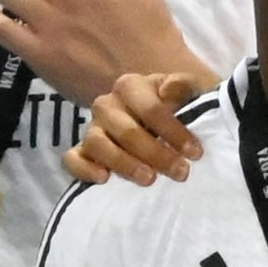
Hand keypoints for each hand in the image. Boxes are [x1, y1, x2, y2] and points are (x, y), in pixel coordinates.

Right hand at [69, 68, 210, 186]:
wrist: (168, 125)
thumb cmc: (182, 108)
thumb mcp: (192, 92)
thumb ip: (184, 87)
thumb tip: (168, 91)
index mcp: (132, 86)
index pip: (150, 108)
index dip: (173, 131)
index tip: (195, 153)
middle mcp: (108, 105)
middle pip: (125, 129)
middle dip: (155, 153)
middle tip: (180, 172)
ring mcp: (93, 128)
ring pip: (96, 143)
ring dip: (124, 164)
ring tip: (149, 179)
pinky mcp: (83, 151)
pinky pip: (72, 159)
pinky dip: (84, 169)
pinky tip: (104, 179)